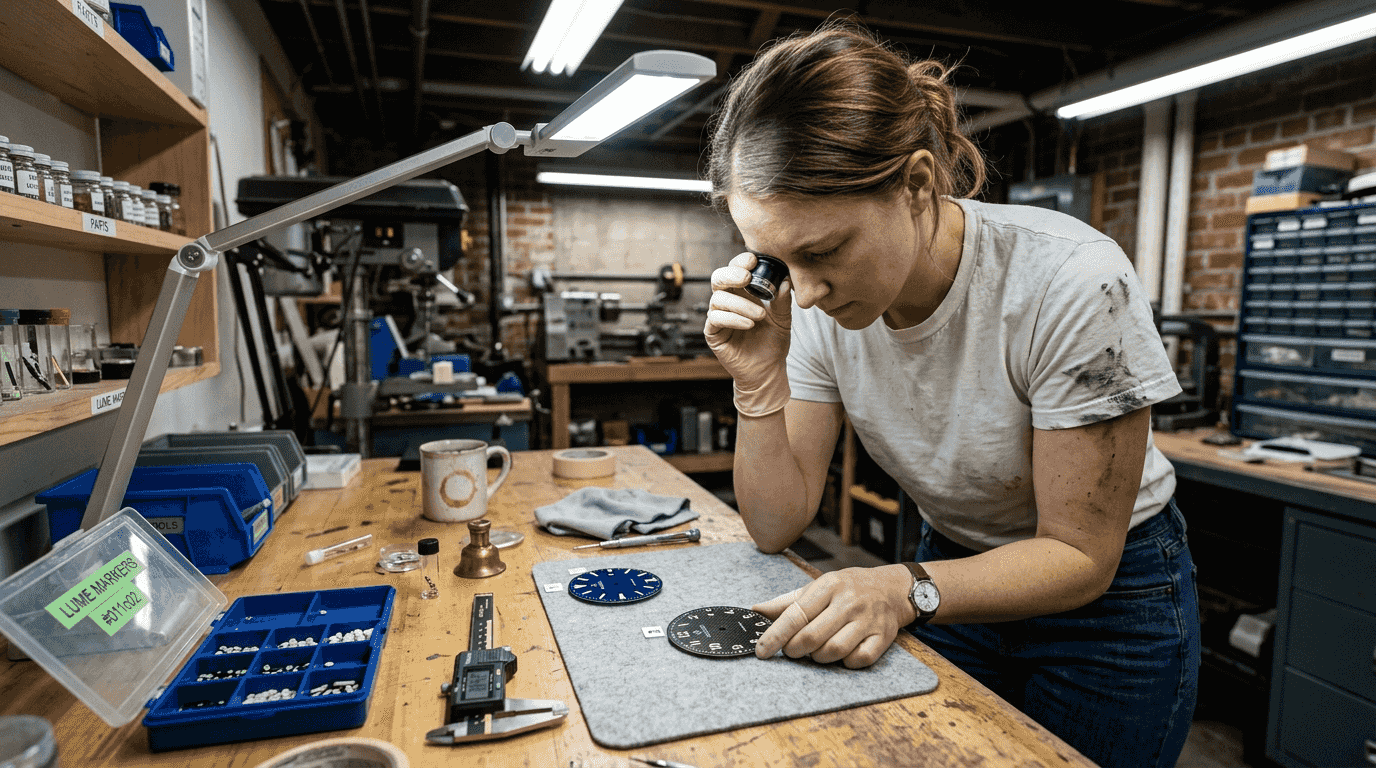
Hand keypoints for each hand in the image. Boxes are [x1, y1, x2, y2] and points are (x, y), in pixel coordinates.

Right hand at [705, 252, 791, 416]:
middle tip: (747, 278)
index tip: (753, 260)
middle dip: (731, 274)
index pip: (735, 269)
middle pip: (718, 278)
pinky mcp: (713, 334)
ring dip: (740, 304)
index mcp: (743, 292)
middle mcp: (728, 301)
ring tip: (759, 316)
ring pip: (718, 299)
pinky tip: (749, 325)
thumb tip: (785, 280)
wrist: (767, 369)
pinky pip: (715, 319)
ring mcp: (718, 317)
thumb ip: (782, 300)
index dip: (740, 261)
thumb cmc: (773, 341)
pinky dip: (733, 319)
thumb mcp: (783, 319)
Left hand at [752, 565, 915, 668]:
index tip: (761, 650)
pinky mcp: (883, 637)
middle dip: (794, 649)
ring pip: (834, 650)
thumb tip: (755, 611)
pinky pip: (859, 659)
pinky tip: (841, 654)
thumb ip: (786, 602)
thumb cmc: (847, 589)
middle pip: (812, 637)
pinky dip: (846, 662)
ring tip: (816, 651)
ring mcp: (868, 620)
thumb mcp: (817, 587)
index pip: (796, 614)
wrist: (891, 588)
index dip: (775, 635)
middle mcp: (849, 602)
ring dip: (818, 657)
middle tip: (791, 650)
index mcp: (829, 586)